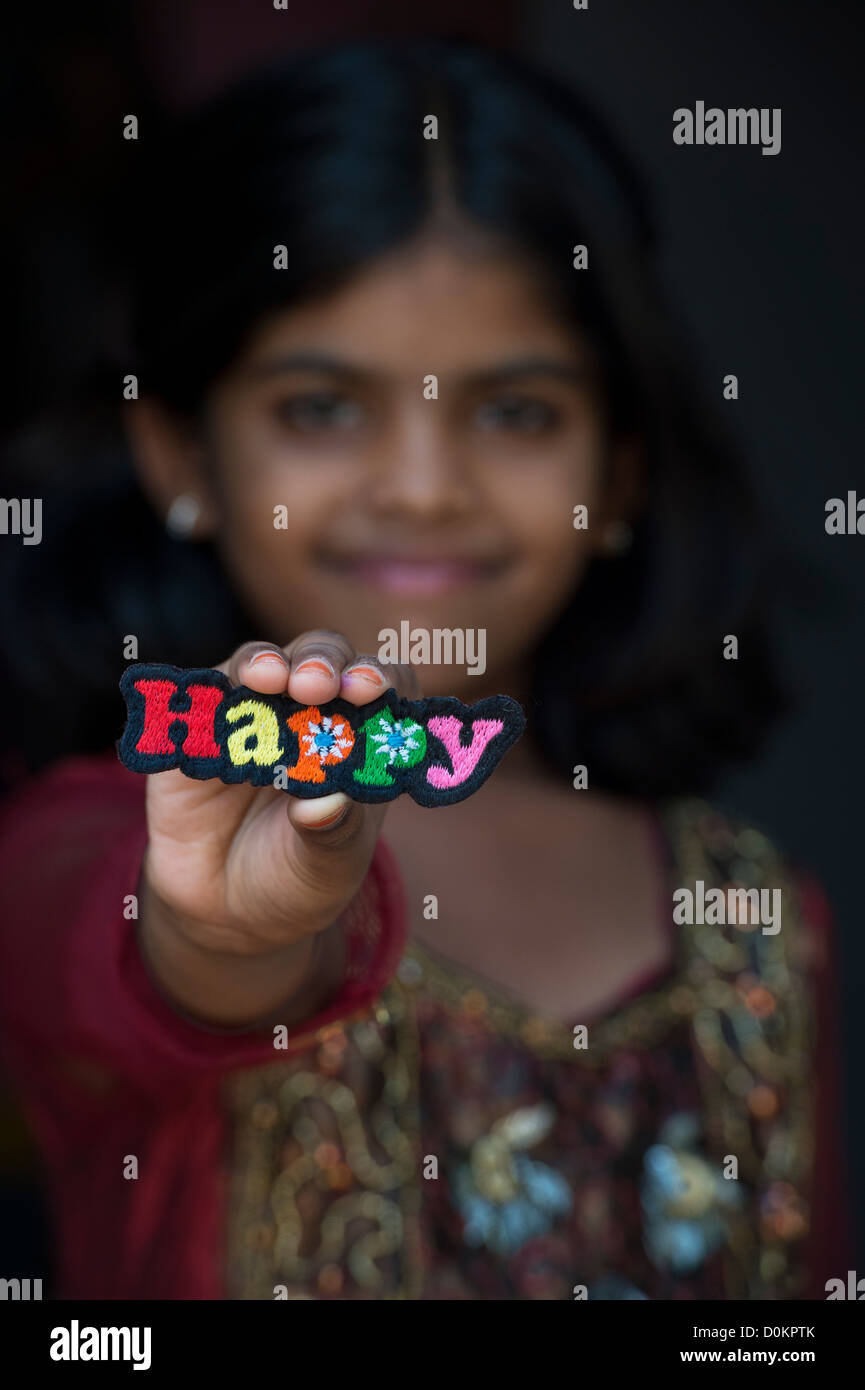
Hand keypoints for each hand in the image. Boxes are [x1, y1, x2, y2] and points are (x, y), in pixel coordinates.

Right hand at [139, 631, 419, 1025]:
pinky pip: (201, 696)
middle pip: (323, 659)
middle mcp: (308, 714)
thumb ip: (332, 832)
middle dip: (324, 662)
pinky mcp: (196, 730)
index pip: (382, 686)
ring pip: (261, 662)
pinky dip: (211, 691)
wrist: (226, 914)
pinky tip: (218, 704)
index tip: (374, 688)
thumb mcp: (327, 866)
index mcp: (359, 739)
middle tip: (320, 684)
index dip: (380, 677)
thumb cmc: (297, 879)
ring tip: (270, 677)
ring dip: (268, 662)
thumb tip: (328, 804)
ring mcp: (251, 716)